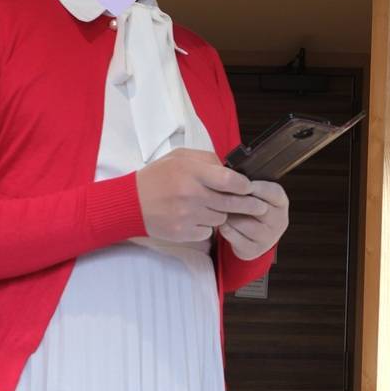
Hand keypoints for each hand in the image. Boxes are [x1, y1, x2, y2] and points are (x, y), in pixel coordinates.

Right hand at [135, 149, 271, 243]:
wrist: (131, 203)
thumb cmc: (156, 177)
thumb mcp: (179, 158)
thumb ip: (206, 160)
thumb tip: (230, 169)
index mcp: (191, 173)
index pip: (229, 180)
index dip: (244, 185)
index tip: (249, 187)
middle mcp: (191, 195)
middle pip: (231, 203)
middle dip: (248, 205)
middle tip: (258, 206)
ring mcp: (187, 216)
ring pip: (220, 218)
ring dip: (220, 214)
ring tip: (209, 207)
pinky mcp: (183, 233)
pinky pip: (207, 232)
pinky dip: (206, 226)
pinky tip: (196, 218)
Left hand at [219, 178, 288, 259]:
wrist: (253, 238)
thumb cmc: (253, 211)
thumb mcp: (257, 195)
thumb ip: (250, 186)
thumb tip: (232, 175)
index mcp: (281, 203)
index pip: (273, 192)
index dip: (256, 187)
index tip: (241, 183)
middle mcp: (279, 221)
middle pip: (257, 208)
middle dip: (238, 201)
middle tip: (224, 195)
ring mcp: (268, 238)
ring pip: (243, 223)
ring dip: (229, 215)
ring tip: (223, 210)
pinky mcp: (253, 250)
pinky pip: (234, 236)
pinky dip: (225, 229)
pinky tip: (223, 223)